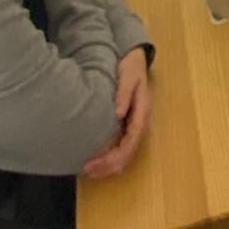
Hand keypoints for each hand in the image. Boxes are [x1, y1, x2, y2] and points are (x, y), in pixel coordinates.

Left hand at [81, 48, 151, 179]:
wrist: (133, 58)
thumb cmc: (131, 66)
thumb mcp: (129, 75)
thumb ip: (124, 92)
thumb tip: (118, 113)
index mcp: (142, 113)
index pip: (130, 143)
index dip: (113, 157)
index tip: (93, 163)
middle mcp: (139, 124)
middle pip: (128, 155)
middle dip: (108, 166)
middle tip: (87, 170)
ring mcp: (134, 126)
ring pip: (125, 155)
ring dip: (108, 165)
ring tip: (89, 169)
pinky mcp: (127, 125)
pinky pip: (121, 147)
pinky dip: (109, 157)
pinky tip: (96, 158)